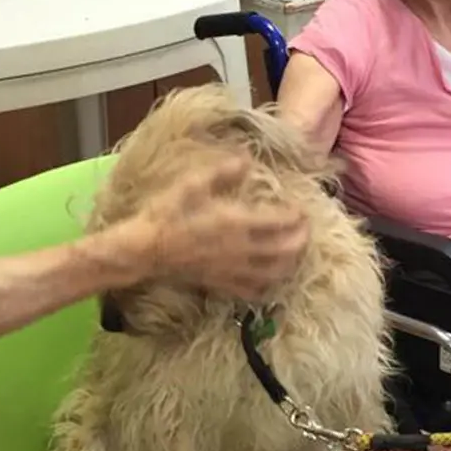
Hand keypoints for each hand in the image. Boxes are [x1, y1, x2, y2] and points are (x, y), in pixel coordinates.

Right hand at [134, 154, 310, 301]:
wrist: (145, 249)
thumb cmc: (167, 213)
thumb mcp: (192, 184)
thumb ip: (222, 172)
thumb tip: (246, 160)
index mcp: (237, 222)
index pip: (280, 222)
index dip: (296, 216)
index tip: (302, 209)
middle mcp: (242, 249)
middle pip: (285, 249)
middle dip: (301, 239)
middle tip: (306, 229)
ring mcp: (234, 270)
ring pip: (275, 272)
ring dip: (291, 263)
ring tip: (296, 253)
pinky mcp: (223, 284)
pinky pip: (254, 291)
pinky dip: (269, 287)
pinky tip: (271, 281)